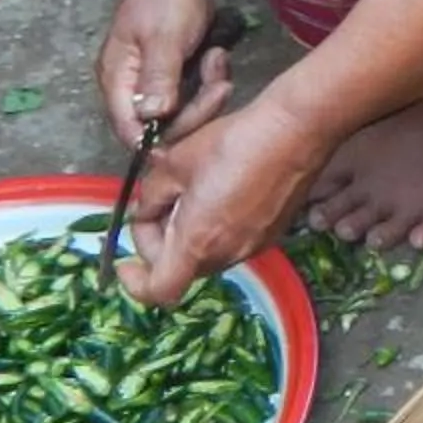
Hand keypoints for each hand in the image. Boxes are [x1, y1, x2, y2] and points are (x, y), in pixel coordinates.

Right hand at [97, 0, 233, 150]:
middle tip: (221, 85)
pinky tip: (216, 58)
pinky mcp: (170, 74)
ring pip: (180, 110)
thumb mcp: (165, 38)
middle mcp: (130, 87)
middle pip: (160, 125)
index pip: (128, 129)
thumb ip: (158, 78)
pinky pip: (190, 93)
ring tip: (217, 62)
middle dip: (195, 109)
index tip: (189, 146)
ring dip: (205, 93)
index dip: (155, 142)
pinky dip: (207, 81)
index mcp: (117, 80)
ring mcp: (150, 81)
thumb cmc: (165, 0)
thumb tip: (152, 117)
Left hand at [116, 97, 325, 307]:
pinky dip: (216, 231)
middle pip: (180, 270)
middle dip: (160, 245)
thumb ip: (151, 196)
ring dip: (189, 237)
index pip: (158, 290)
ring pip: (206, 257)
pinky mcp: (271, 234)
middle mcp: (226, 253)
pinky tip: (222, 194)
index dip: (135, 284)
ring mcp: (253, 246)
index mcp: (197, 241)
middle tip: (158, 208)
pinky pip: (232, 244)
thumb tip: (151, 209)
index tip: (127, 263)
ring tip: (192, 196)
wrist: (295, 132)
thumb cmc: (234, 143)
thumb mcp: (173, 163)